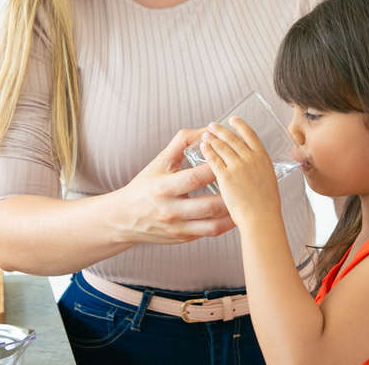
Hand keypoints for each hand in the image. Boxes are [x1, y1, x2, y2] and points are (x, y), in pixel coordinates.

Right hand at [116, 129, 235, 243]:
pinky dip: (225, 224)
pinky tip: (235, 213)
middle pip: (207, 205)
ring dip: (231, 213)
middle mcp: (170, 210)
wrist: (124, 218)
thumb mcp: (159, 162)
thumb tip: (207, 130)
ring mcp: (178, 227)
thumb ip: (182, 143)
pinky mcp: (183, 238)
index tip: (230, 159)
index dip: (214, 168)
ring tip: (244, 200)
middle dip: (229, 195)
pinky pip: (209, 233)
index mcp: (163, 187)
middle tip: (245, 184)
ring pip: (212, 225)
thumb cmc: (145, 186)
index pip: (194, 178)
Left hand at [199, 118, 282, 226]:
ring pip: (221, 146)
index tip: (234, 120)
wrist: (261, 217)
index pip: (251, 135)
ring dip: (212, 138)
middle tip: (212, 126)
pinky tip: (203, 147)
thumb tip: (256, 169)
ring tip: (205, 135)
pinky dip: (207, 150)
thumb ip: (260, 171)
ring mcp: (238, 166)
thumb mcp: (269, 181)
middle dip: (220, 130)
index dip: (240, 125)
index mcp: (263, 158)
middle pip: (232, 138)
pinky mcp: (226, 175)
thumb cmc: (267, 205)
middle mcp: (251, 158)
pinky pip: (214, 159)